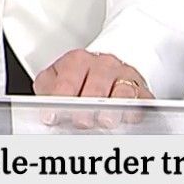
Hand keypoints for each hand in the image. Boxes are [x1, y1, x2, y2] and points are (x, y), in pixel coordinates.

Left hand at [34, 49, 150, 128]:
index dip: (59, 98)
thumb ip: (48, 93)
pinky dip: (133, 110)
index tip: (52, 116)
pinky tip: (127, 119)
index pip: (67, 80)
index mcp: (77, 61)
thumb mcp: (56, 80)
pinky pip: (140, 99)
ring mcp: (124, 76)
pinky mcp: (141, 90)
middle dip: (86, 106)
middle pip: (95, 86)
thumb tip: (42, 110)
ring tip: (104, 121)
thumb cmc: (78, 79)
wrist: (108, 68)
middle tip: (80, 122)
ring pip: (120, 91)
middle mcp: (102, 65)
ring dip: (112, 107)